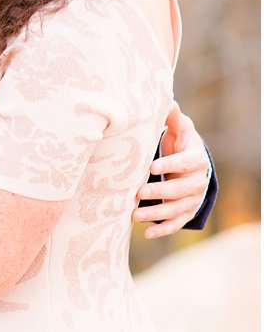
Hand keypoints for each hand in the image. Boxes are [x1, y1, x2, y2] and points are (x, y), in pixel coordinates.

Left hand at [132, 103, 210, 237]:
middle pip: (182, 189)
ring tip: (135, 215)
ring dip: (157, 214)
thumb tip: (167, 99)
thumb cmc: (180, 144)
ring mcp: (192, 199)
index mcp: (196, 159)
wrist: (190, 166)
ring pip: (178, 209)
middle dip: (161, 192)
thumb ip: (172, 118)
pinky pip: (176, 223)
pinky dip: (163, 230)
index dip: (171, 164)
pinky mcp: (185, 212)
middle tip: (138, 192)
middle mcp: (197, 181)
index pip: (186, 162)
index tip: (152, 166)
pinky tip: (147, 233)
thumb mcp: (180, 130)